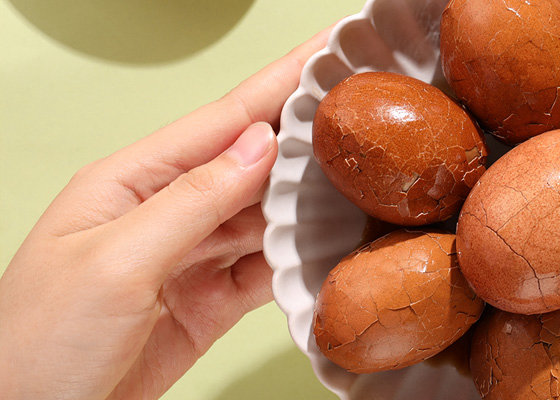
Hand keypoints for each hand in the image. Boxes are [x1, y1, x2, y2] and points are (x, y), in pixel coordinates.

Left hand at [0, 26, 332, 399]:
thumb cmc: (34, 346)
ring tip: (361, 176)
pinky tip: (326, 244)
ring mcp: (187, 259)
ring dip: (309, 199)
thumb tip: (258, 147)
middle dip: (306, 135)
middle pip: (250, 163)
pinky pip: (265, 270)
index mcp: (128, 182)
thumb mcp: (115, 263)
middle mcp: (162, 212)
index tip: (326, 54)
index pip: (221, 121)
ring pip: (264, 215)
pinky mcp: (206, 304)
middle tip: (364, 113)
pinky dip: (298, 259)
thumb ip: (192, 202)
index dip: (279, 83)